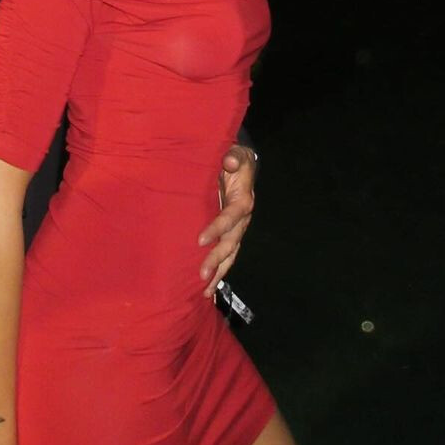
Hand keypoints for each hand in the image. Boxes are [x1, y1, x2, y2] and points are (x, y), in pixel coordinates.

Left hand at [198, 143, 256, 295]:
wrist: (238, 164)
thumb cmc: (233, 159)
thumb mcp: (235, 153)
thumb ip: (233, 157)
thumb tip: (230, 163)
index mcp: (243, 200)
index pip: (230, 217)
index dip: (217, 228)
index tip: (200, 240)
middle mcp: (242, 219)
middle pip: (231, 242)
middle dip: (217, 259)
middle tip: (201, 275)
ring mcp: (236, 228)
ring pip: (230, 254)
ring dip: (218, 272)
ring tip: (205, 291)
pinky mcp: (229, 233)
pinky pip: (226, 254)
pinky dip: (218, 270)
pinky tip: (207, 286)